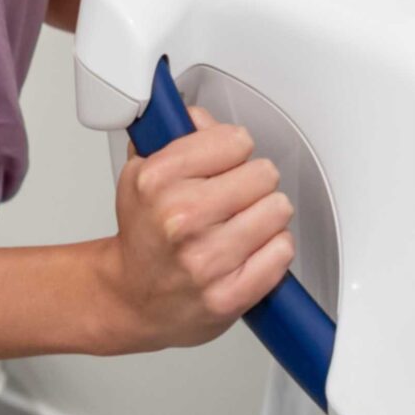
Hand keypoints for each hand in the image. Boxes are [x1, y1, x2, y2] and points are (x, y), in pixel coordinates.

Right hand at [98, 105, 295, 351]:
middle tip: (234, 196)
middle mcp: (181, 218)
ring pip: (277, 210)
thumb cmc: (144, 236)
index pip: (235, 140)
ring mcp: (206, 259)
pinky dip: (272, 248)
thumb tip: (203, 116)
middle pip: (263, 173)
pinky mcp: (229, 294)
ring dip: (265, 215)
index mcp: (157, 180)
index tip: (224, 161)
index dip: (232, 148)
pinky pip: (282, 251)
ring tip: (242, 223)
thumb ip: (177, 134)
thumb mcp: (142, 173)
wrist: (133, 299)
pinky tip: (250, 250)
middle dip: (252, 182)